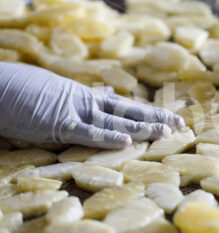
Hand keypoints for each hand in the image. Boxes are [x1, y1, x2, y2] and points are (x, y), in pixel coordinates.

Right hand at [0, 62, 183, 148]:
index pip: (126, 106)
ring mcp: (74, 113)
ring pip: (113, 121)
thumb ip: (85, 98)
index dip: (150, 112)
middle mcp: (87, 103)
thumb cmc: (25, 91)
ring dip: (139, 127)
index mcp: (88, 98)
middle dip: (154, 117)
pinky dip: (106, 138)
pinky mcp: (57, 124)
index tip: (172, 117)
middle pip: (128, 111)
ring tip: (164, 132)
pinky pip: (86, 133)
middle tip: (180, 124)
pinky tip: (126, 142)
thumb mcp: (60, 94)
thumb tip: (106, 94)